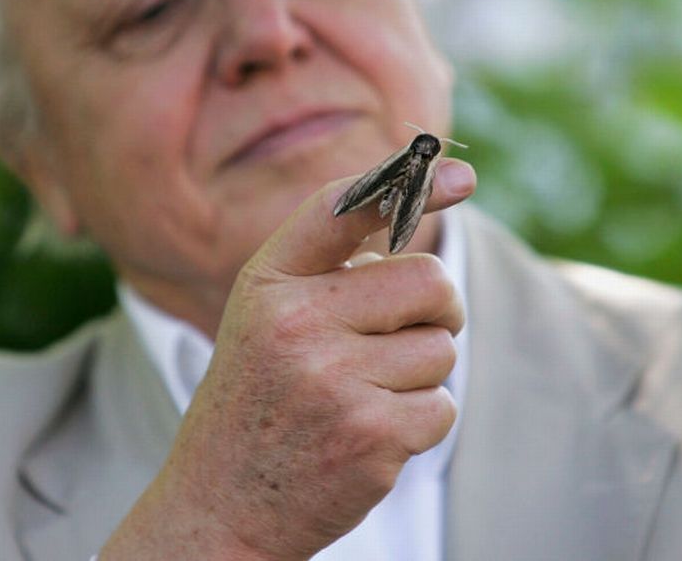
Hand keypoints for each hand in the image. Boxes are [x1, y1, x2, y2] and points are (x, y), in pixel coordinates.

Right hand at [100, 158, 476, 559]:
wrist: (220, 505)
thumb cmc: (258, 398)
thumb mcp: (266, 318)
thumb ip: (328, 268)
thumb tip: (421, 207)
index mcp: (268, 283)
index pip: (344, 209)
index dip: (409, 184)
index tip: (460, 176)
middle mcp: (296, 323)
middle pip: (429, 281)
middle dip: (434, 309)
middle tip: (403, 335)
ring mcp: (334, 381)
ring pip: (441, 348)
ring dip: (420, 374)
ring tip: (363, 396)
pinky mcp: (371, 436)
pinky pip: (442, 406)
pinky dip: (420, 422)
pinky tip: (369, 434)